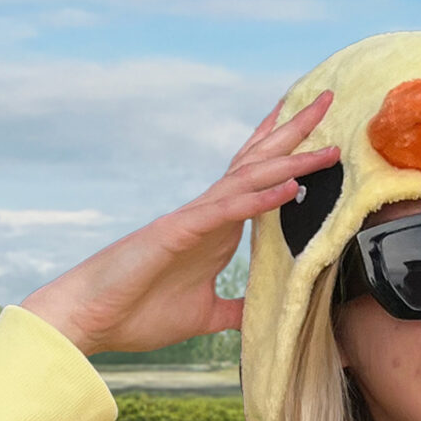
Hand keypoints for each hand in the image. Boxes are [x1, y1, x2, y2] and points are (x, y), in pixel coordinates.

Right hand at [19, 91, 340, 358]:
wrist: (91, 320)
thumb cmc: (138, 312)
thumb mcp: (206, 315)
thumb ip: (236, 309)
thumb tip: (265, 311)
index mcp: (216, 230)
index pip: (258, 181)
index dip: (287, 153)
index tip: (320, 130)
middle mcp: (208, 215)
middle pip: (258, 163)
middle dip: (294, 133)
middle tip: (329, 100)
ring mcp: (193, 220)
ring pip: (248, 179)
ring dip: (288, 160)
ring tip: (326, 144)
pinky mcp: (177, 233)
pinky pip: (226, 211)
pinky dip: (259, 199)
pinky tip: (289, 187)